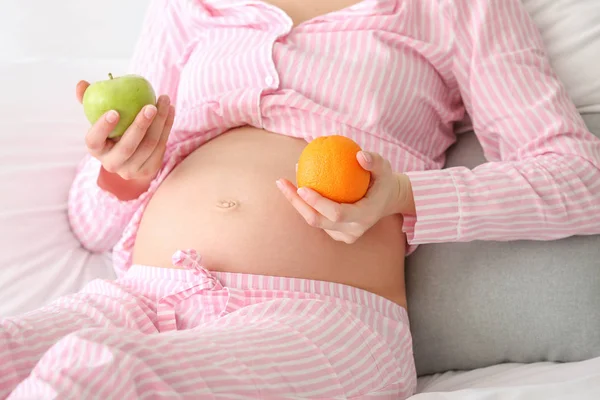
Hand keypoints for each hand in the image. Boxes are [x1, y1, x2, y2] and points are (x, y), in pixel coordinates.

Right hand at [76, 80, 174, 181]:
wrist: (130, 157)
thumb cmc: (112, 129)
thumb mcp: (99, 117)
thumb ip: (89, 100)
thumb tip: (82, 83)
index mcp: (96, 149)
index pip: (94, 140)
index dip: (102, 128)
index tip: (114, 111)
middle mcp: (111, 164)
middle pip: (128, 146)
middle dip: (140, 125)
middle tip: (150, 106)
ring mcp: (131, 170)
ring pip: (149, 145)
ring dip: (160, 122)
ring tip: (165, 101)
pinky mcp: (149, 170)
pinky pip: (161, 146)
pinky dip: (167, 127)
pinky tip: (170, 110)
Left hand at [277, 151, 414, 243]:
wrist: (387, 200)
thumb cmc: (383, 179)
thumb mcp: (384, 166)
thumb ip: (373, 161)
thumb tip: (359, 155)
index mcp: (365, 216)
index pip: (337, 214)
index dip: (318, 203)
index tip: (302, 186)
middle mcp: (353, 230)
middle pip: (318, 221)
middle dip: (297, 203)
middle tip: (282, 182)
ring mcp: (344, 235)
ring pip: (314, 221)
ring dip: (297, 203)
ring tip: (284, 182)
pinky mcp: (337, 234)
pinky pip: (317, 219)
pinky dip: (305, 204)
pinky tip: (295, 186)